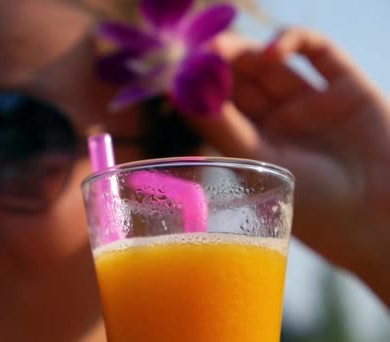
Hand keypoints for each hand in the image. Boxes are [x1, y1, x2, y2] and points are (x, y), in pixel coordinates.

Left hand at [192, 27, 389, 304]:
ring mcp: (312, 102)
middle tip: (196, 52)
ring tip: (219, 48)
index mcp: (255, 144)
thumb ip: (221, 127)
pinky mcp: (346, 86)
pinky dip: (293, 40)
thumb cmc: (313, 208)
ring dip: (244, 51)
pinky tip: (271, 52)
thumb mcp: (256, 163)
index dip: (201, 85)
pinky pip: (318, 51)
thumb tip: (179, 93)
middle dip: (218, 63)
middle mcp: (280, 121)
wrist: (378, 222)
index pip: (221, 104)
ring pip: (271, 64)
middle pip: (242, 80)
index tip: (178, 71)